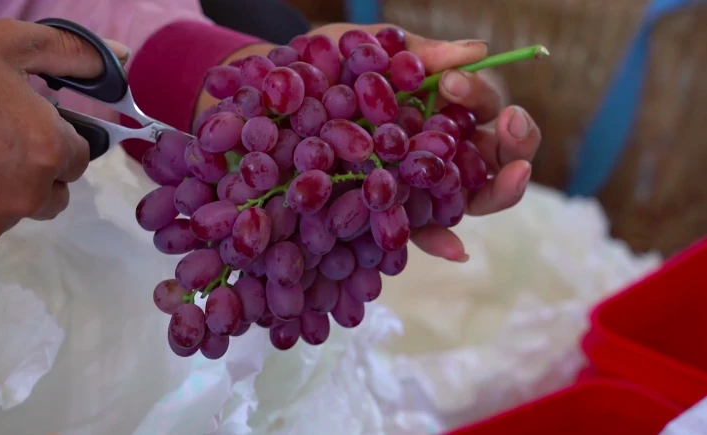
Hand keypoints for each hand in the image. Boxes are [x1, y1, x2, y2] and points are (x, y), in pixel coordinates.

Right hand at [0, 19, 128, 258]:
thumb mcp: (6, 44)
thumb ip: (74, 55)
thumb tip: (123, 62)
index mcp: (48, 151)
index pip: (81, 158)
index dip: (59, 137)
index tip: (30, 123)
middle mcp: (26, 196)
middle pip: (55, 193)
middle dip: (39, 171)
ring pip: (15, 212)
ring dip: (2, 192)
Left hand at [310, 24, 540, 261]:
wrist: (275, 89)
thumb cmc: (327, 64)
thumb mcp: (370, 47)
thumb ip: (419, 53)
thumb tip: (478, 50)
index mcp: (442, 104)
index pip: (486, 106)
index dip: (484, 96)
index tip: (453, 84)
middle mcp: (439, 145)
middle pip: (496, 153)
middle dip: (515, 142)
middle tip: (510, 124)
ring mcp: (418, 181)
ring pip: (475, 193)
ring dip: (499, 187)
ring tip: (513, 175)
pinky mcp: (388, 209)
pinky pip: (422, 228)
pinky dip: (441, 240)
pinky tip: (458, 250)